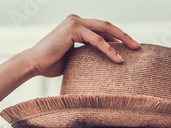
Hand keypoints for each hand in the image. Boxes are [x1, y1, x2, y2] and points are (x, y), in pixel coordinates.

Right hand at [23, 15, 139, 78]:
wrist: (33, 64)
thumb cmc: (50, 64)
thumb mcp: (73, 58)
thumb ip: (86, 54)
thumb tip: (100, 63)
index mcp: (77, 25)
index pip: (101, 30)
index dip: (116, 38)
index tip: (128, 48)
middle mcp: (76, 20)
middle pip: (106, 26)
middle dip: (124, 36)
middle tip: (138, 46)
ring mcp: (75, 22)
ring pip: (104, 29)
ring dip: (122, 40)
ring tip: (134, 50)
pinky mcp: (73, 29)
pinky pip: (96, 40)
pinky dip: (108, 49)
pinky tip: (117, 59)